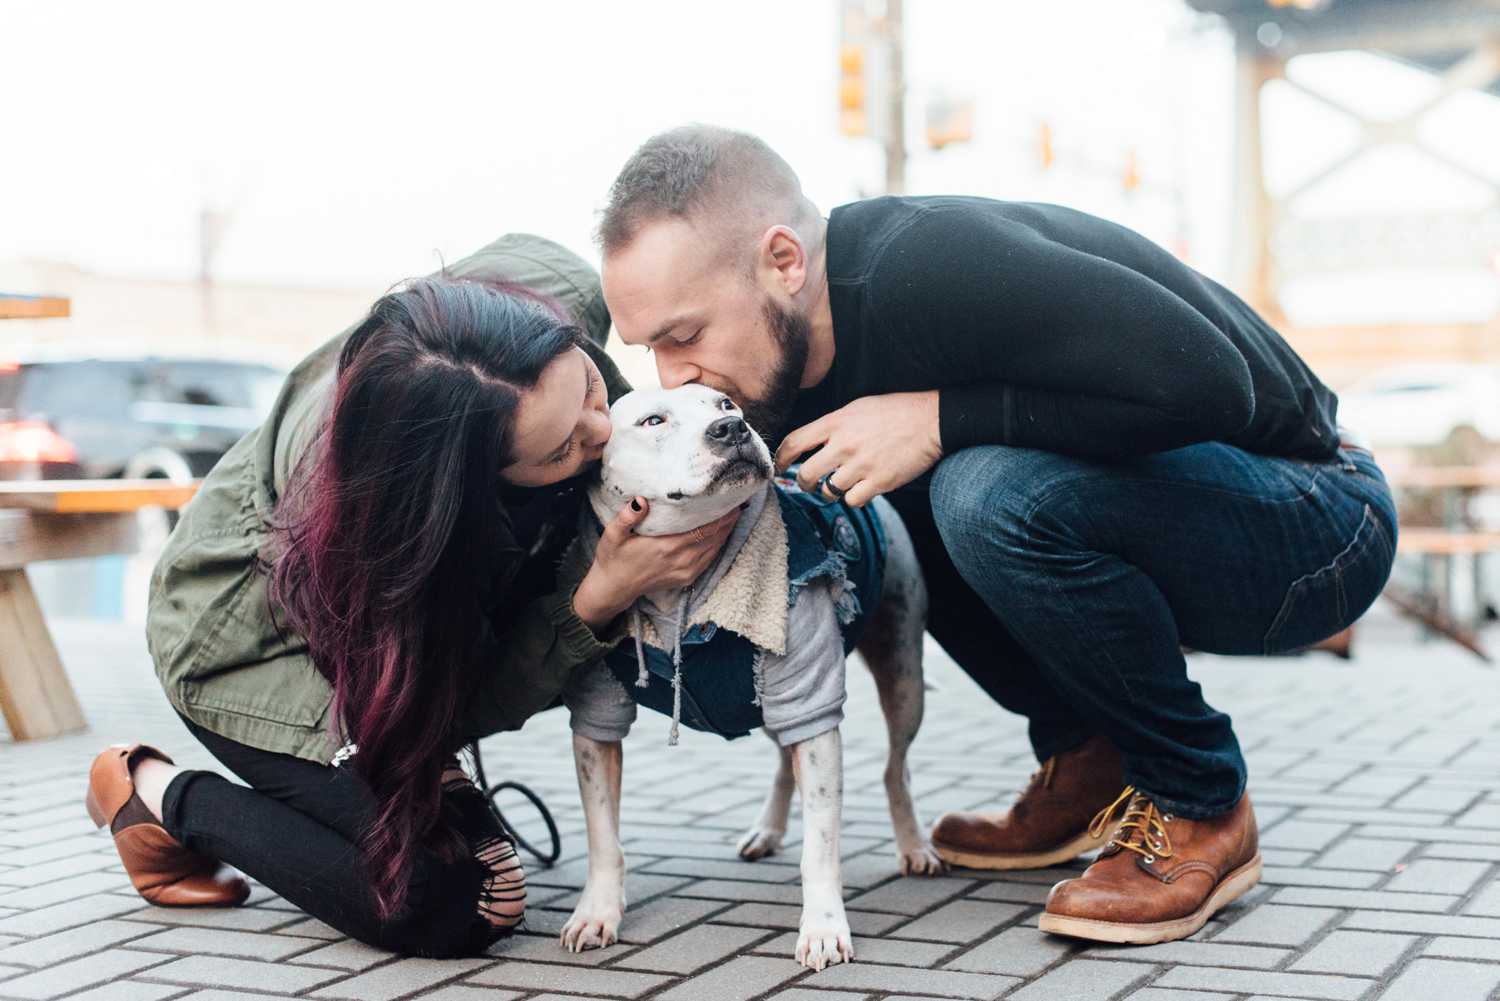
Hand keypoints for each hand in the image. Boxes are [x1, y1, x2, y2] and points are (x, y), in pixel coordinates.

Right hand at [572, 499, 740, 628]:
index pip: (703, 529)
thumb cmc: (613, 558)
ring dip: (727, 531)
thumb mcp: (612, 534)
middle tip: (739, 500)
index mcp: (667, 547)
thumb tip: (641, 500)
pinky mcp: (687, 578)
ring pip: (715, 548)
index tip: (731, 499)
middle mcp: (681, 560)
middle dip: (728, 519)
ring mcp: (686, 571)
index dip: (721, 515)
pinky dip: (719, 545)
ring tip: (735, 513)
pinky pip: (710, 559)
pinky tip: (723, 533)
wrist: (614, 588)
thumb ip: (626, 517)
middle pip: (715, 537)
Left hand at [775, 391, 941, 507]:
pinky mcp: (879, 482)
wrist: (930, 421)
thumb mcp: (857, 408)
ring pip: (828, 491)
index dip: (781, 459)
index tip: (780, 467)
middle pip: (806, 474)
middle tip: (808, 483)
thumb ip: (832, 425)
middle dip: (803, 483)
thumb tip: (811, 442)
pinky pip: (852, 500)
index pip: (794, 443)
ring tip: (841, 483)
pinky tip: (861, 488)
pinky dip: (853, 498)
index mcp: (836, 423)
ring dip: (831, 491)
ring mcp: (861, 465)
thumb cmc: (895, 412)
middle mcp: (844, 445)